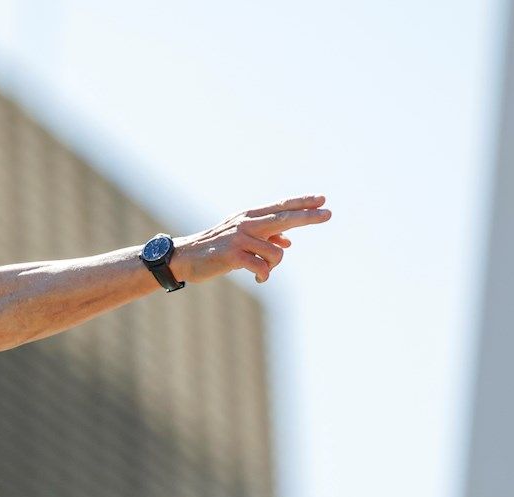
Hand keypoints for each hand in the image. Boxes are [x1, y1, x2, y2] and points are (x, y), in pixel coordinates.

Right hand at [173, 194, 331, 284]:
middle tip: (328, 214)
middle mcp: (245, 223)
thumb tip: (288, 242)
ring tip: (264, 271)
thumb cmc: (216, 248)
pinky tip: (260, 278)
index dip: (301, 203)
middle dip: (307, 217)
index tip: (322, 200)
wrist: (185, 258)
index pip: (280, 207)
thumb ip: (265, 237)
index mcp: (248, 217)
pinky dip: (265, 275)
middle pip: (283, 218)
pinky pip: (261, 267)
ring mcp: (239, 238)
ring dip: (274, 265)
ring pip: (275, 252)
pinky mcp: (233, 255)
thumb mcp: (240, 237)